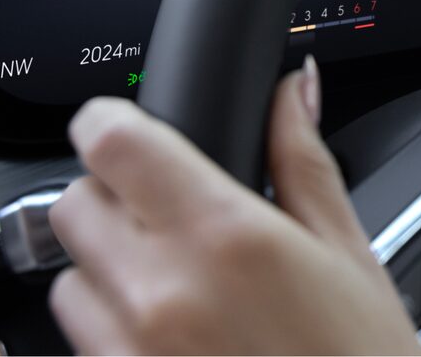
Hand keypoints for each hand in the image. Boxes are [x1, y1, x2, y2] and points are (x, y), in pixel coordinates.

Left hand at [48, 57, 420, 354]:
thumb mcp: (350, 254)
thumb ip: (303, 159)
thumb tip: (297, 89)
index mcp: (228, 237)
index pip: (111, 140)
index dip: (114, 121)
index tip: (130, 127)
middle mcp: (164, 293)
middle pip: (75, 203)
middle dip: (116, 198)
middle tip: (175, 218)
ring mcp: (133, 353)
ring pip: (70, 279)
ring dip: (110, 271)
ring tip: (183, 292)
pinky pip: (84, 345)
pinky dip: (117, 332)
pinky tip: (181, 340)